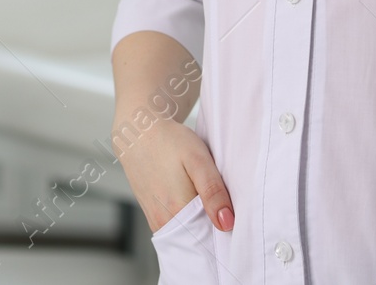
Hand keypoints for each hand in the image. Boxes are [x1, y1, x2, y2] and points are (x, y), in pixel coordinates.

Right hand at [114, 115, 234, 233]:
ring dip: (203, 230)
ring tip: (214, 211)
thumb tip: (226, 223)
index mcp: (177, 211)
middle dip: (215, 237)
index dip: (225, 240)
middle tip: (229, 217)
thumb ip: (213, 191)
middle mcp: (164, 222)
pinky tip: (198, 208)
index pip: (208, 243)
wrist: (138, 132)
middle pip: (197, 243)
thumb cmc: (169, 141)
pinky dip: (190, 225)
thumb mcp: (198, 159)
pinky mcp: (152, 216)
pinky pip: (177, 230)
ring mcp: (156, 221)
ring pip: (187, 237)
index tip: (238, 228)